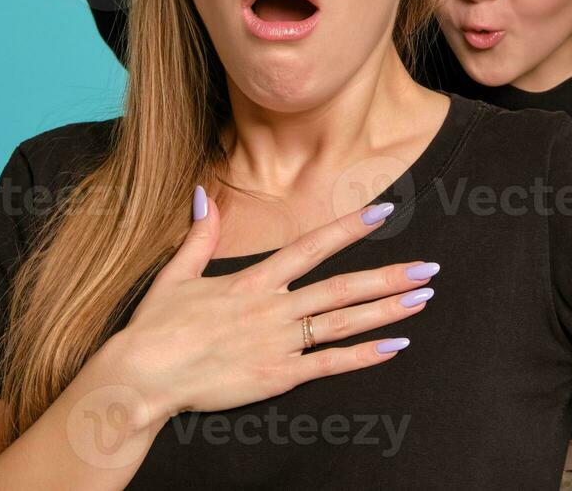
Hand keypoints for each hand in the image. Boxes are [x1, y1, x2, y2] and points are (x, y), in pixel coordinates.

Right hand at [98, 190, 435, 424]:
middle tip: (430, 268)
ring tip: (423, 299)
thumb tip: (202, 193)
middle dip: (389, 276)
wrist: (141, 378)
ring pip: (344, 323)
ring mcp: (279, 344)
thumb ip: (199, 235)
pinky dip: (364, 356)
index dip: (350, 228)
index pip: (312, 247)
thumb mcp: (177, 274)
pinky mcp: (277, 376)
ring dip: (387, 311)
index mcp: (253, 281)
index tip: (385, 213)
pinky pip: (330, 364)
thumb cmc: (155, 329)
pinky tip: (394, 346)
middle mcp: (273, 309)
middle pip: (342, 288)